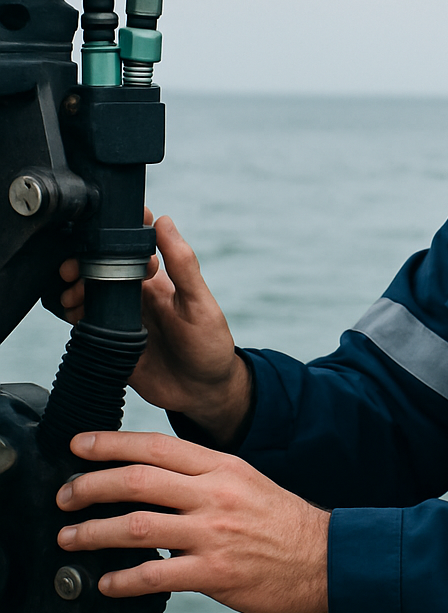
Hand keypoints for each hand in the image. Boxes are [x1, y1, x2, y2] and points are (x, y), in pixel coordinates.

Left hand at [56, 431, 329, 612]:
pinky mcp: (214, 572)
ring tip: (71, 537)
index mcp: (222, 466)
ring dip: (94, 532)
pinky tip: (107, 581)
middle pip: (140, 480)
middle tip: (65, 494)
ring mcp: (214, 533)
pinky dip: (123, 579)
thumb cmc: (280, 520)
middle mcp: (215, 494)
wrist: (323, 555)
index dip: (113, 443)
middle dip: (91, 485)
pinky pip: (155, 575)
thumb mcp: (245, 481)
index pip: (158, 446)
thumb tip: (152, 478)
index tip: (80, 445)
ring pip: (138, 526)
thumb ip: (202, 477)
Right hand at [60, 215, 250, 444]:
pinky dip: (73, 316)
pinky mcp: (110, 344)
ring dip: (74, 289)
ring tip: (73, 294)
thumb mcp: (198, 302)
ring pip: (88, 295)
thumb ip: (183, 266)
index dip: (114, 234)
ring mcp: (121, 319)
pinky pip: (85, 325)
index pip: (133, 247)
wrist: (204, 392)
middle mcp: (136, 296)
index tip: (97, 226)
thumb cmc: (210, 343)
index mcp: (157, 281)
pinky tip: (72, 315)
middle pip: (101, 270)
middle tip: (72, 269)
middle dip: (82, 263)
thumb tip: (165, 221)